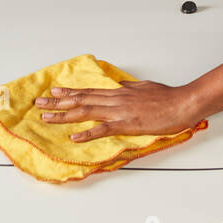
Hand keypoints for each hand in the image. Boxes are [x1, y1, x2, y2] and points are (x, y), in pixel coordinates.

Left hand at [33, 80, 205, 140]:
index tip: (54, 92)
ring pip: (86, 111)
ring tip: (47, 117)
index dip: (69, 92)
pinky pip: (103, 129)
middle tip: (40, 104)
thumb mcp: (145, 87)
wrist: (182, 103)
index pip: (89, 91)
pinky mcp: (127, 124)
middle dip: (58, 102)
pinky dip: (87, 133)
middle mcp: (115, 100)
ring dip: (64, 115)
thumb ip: (129, 88)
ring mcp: (119, 112)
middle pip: (81, 100)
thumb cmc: (167, 97)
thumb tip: (119, 86)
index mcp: (119, 92)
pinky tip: (74, 137)